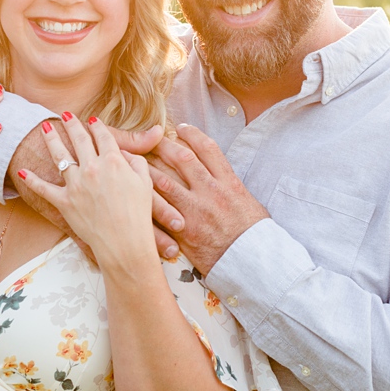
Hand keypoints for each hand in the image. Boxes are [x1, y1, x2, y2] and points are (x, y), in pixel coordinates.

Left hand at [15, 113, 156, 270]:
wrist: (124, 242)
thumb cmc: (138, 215)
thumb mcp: (145, 183)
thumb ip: (136, 163)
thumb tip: (126, 155)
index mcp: (113, 161)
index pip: (104, 137)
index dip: (98, 127)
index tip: (93, 121)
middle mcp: (92, 168)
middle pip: (80, 140)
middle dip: (73, 124)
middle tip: (66, 115)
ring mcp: (75, 184)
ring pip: (60, 156)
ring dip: (51, 140)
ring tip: (45, 128)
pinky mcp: (64, 202)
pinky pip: (44, 189)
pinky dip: (32, 180)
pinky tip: (22, 171)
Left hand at [148, 123, 268, 273]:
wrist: (252, 262)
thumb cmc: (255, 236)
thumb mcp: (251, 204)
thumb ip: (233, 188)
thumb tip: (225, 179)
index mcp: (229, 182)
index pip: (208, 149)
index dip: (192, 135)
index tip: (181, 128)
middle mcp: (211, 191)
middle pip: (182, 158)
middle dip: (163, 145)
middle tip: (150, 138)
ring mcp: (195, 209)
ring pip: (164, 180)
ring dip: (146, 168)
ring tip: (134, 159)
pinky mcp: (183, 229)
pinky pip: (159, 209)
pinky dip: (145, 197)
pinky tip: (135, 191)